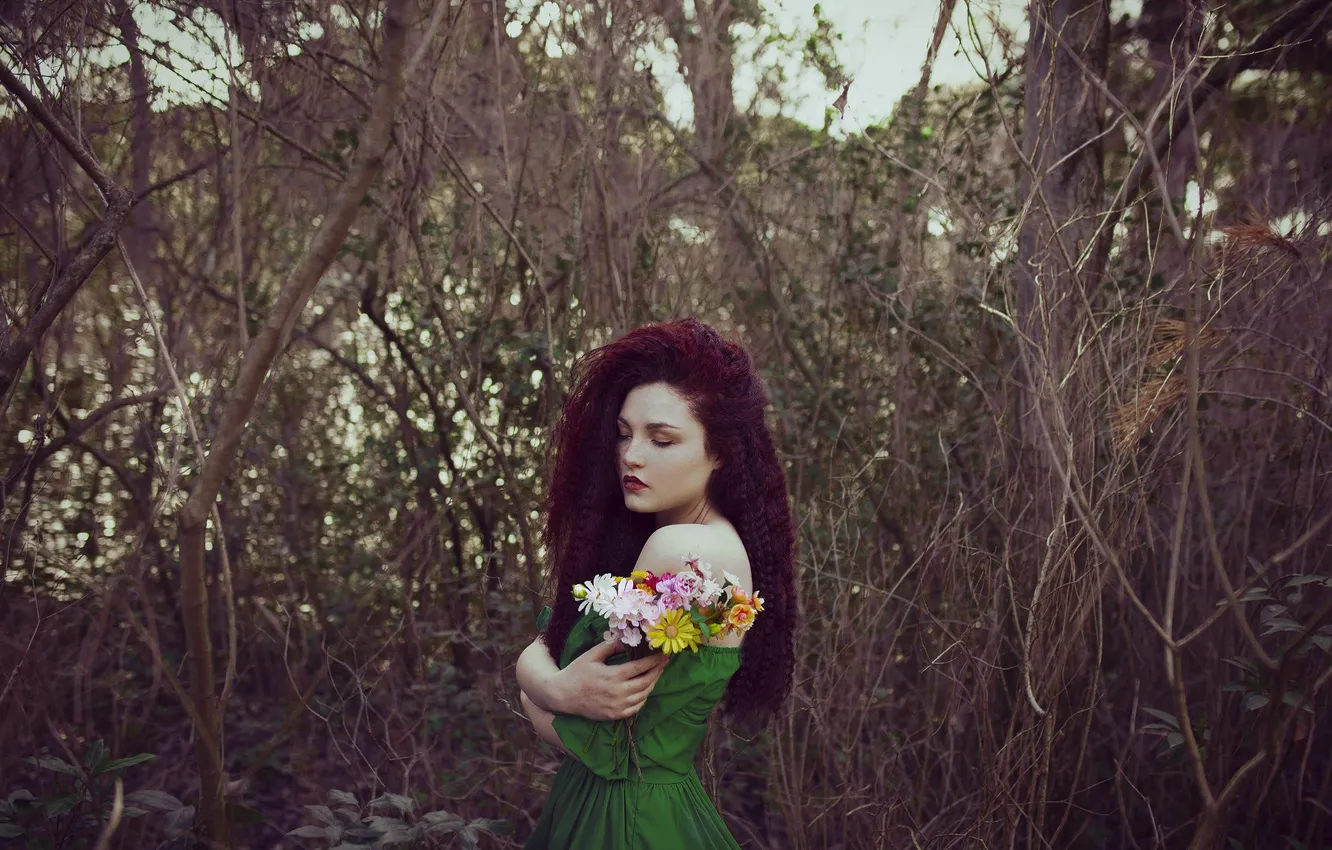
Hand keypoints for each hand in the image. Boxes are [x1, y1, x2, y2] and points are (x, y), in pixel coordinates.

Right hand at [553, 639, 669, 720]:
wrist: (562, 696)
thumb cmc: (576, 672)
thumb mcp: (592, 655)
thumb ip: (610, 646)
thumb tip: (626, 640)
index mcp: (613, 675)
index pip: (641, 667)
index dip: (655, 660)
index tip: (663, 654)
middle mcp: (618, 692)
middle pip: (646, 681)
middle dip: (658, 671)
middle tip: (664, 662)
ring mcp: (617, 706)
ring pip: (643, 695)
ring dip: (653, 683)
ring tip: (656, 673)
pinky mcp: (614, 715)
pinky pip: (636, 708)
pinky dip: (643, 698)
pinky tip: (644, 690)